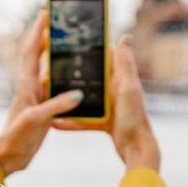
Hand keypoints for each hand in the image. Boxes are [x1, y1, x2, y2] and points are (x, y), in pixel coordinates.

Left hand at [0, 10, 83, 176]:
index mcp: (27, 85)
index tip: (46, 13)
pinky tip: (80, 81)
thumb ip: (57, 106)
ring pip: (51, 72)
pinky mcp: (45, 110)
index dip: (38, 31)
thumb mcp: (37, 120)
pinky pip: (57, 90)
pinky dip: (67, 82)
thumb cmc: (16, 137)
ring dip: (60, 59)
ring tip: (76, 47)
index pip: (32, 51)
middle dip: (50, 39)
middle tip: (64, 24)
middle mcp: (32, 87)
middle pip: (41, 56)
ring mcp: (38, 98)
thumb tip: (78, 92)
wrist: (9, 157)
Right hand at [54, 35, 160, 170]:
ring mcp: (109, 107)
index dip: (93, 49)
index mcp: (121, 80)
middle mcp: (115, 92)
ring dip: (70, 99)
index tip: (75, 42)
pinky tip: (55, 123)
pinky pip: (83, 119)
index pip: (107, 59)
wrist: (136, 149)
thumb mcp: (127, 88)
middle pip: (92, 78)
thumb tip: (124, 37)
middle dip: (75, 73)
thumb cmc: (134, 118)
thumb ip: (124, 64)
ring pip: (84, 99)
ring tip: (51, 94)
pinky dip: (71, 122)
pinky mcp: (103, 122)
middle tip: (53, 67)